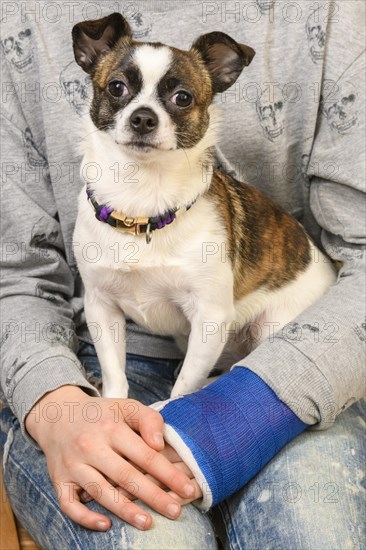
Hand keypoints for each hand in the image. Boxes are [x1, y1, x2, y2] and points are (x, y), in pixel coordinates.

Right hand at [25, 385, 196, 530]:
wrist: (57, 415)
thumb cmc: (101, 414)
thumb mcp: (126, 407)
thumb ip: (148, 419)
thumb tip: (160, 444)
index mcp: (111, 428)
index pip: (145, 454)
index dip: (169, 473)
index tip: (188, 488)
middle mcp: (91, 446)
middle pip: (126, 476)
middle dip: (154, 496)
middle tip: (176, 511)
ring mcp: (74, 465)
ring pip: (101, 492)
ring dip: (125, 510)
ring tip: (148, 523)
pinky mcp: (59, 480)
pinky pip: (69, 504)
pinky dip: (86, 517)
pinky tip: (106, 524)